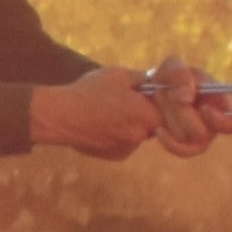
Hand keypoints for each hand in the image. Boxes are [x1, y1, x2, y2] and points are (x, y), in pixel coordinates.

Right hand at [29, 68, 167, 160]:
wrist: (59, 117)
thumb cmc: (89, 92)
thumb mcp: (120, 75)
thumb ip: (146, 80)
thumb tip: (161, 82)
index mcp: (146, 115)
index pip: (171, 112)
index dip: (163, 102)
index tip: (151, 94)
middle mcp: (140, 136)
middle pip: (155, 122)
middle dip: (145, 111)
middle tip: (126, 100)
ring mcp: (127, 148)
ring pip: (139, 132)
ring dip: (131, 123)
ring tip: (109, 111)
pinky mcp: (115, 156)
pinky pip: (125, 142)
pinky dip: (118, 134)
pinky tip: (100, 124)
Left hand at [138, 57, 231, 156]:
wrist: (150, 93)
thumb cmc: (168, 78)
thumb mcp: (171, 67)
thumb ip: (179, 74)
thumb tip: (186, 98)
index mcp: (219, 103)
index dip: (220, 121)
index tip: (203, 107)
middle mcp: (212, 124)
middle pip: (202, 132)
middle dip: (180, 111)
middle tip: (165, 91)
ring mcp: (198, 137)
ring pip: (186, 136)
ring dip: (169, 116)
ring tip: (159, 96)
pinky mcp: (183, 145)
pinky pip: (179, 149)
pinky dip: (168, 141)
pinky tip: (158, 129)